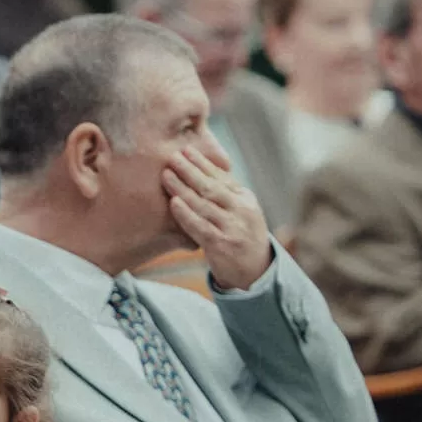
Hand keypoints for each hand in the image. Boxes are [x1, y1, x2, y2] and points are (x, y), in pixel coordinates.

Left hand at [162, 140, 271, 289]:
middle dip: (190, 170)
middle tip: (173, 156)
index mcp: (245, 198)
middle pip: (211, 186)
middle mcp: (241, 210)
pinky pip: (200, 226)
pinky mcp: (221, 244)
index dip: (202, 163)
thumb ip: (224, 194)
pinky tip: (174, 202)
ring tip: (166, 175)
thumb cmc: (241, 237)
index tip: (186, 150)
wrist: (255, 271)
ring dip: (183, 188)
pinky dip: (186, 214)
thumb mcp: (240, 212)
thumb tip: (201, 170)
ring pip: (203, 204)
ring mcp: (231, 227)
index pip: (221, 176)